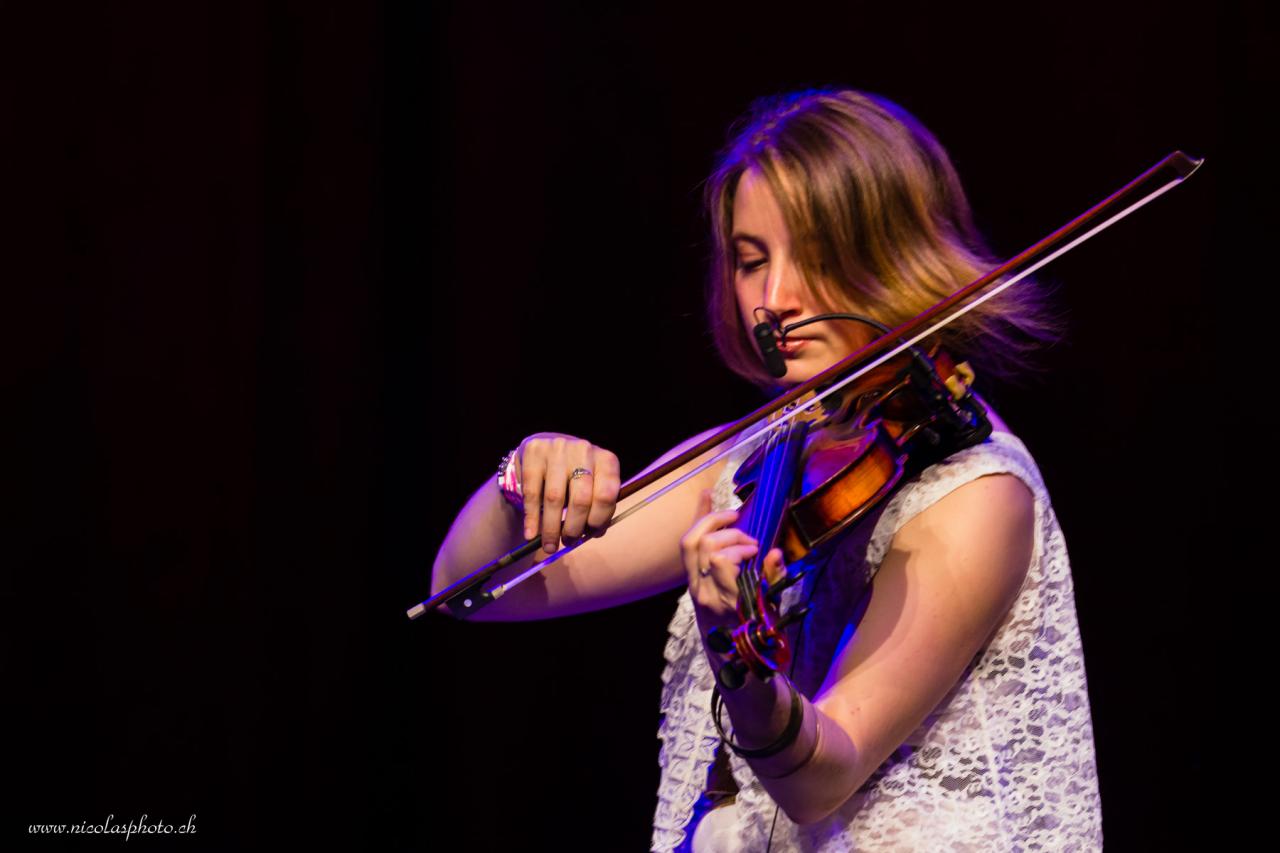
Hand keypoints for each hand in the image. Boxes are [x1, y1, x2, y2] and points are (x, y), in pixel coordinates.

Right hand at [516, 433, 620, 553]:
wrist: (547, 448)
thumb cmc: (574, 474)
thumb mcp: (593, 484)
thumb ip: (595, 506)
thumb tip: (593, 534)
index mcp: (606, 460)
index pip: (607, 495)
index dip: (599, 520)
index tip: (591, 534)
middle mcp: (584, 450)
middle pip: (581, 498)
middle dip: (574, 528)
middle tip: (568, 542)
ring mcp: (558, 448)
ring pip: (555, 498)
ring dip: (552, 528)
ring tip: (550, 546)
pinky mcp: (534, 451)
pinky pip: (532, 492)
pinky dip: (531, 517)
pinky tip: (531, 534)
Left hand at [680, 489, 785, 624]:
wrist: (730, 653)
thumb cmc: (756, 629)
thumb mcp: (770, 608)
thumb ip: (772, 579)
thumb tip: (775, 552)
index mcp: (724, 599)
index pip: (720, 560)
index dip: (738, 548)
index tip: (756, 550)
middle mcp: (703, 590)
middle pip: (704, 545)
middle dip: (730, 534)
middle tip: (749, 540)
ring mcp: (692, 584)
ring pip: (689, 541)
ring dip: (712, 523)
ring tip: (734, 520)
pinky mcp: (689, 578)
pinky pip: (688, 544)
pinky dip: (699, 519)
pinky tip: (707, 495)